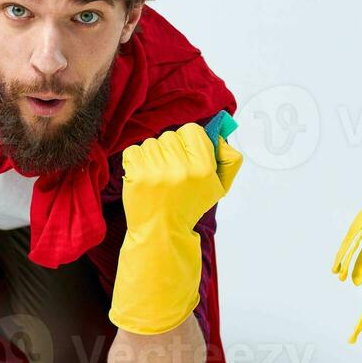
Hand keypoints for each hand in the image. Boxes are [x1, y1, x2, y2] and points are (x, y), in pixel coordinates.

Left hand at [120, 123, 239, 231]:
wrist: (161, 232)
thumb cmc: (188, 207)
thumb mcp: (219, 187)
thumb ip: (229, 159)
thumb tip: (220, 135)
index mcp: (203, 168)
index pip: (192, 130)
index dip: (188, 142)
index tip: (186, 155)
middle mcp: (180, 167)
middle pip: (170, 136)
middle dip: (170, 151)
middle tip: (171, 173)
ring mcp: (156, 170)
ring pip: (151, 143)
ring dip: (152, 157)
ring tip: (157, 178)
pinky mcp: (136, 174)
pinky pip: (133, 151)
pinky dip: (136, 162)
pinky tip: (144, 178)